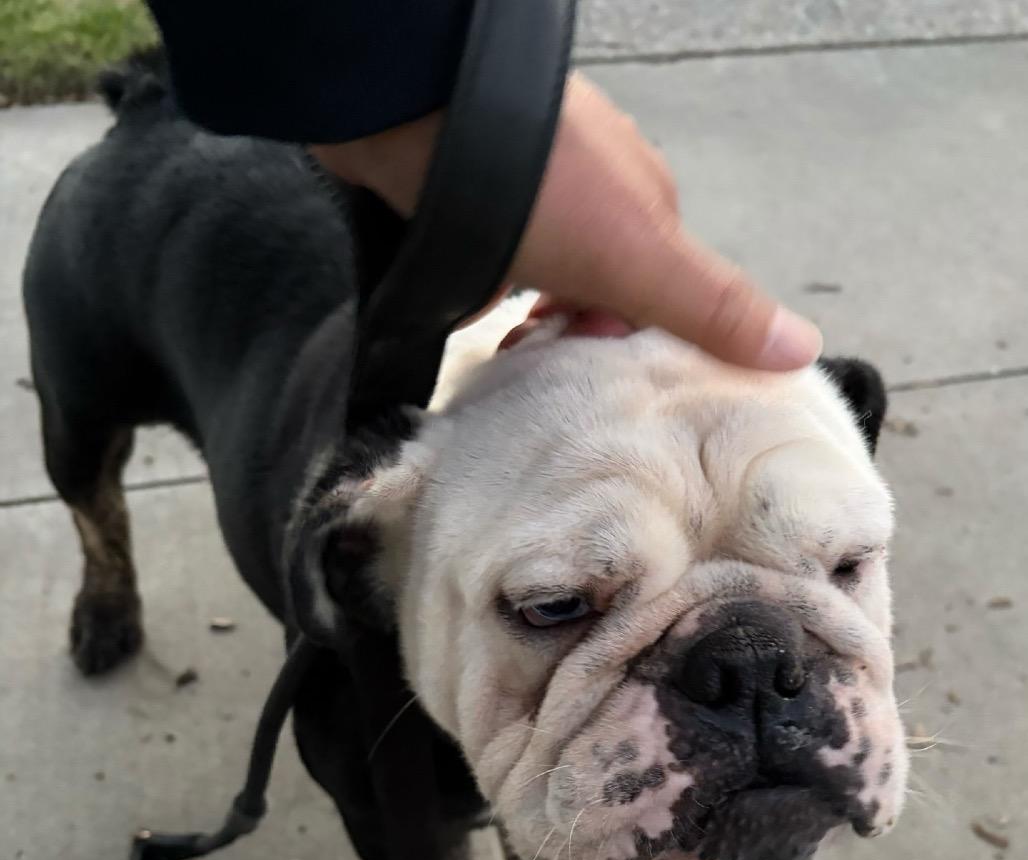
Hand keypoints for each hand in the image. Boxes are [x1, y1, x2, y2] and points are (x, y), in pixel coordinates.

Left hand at [313, 73, 820, 370]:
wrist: (420, 117)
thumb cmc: (537, 183)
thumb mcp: (640, 257)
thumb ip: (712, 306)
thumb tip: (801, 347)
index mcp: (647, 208)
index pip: (660, 300)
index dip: (632, 344)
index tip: (597, 371)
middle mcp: (595, 197)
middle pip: (600, 295)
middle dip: (575, 336)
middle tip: (541, 355)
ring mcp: (531, 196)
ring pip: (544, 281)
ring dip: (528, 320)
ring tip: (506, 342)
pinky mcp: (475, 201)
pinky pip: (492, 265)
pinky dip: (486, 293)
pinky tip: (470, 304)